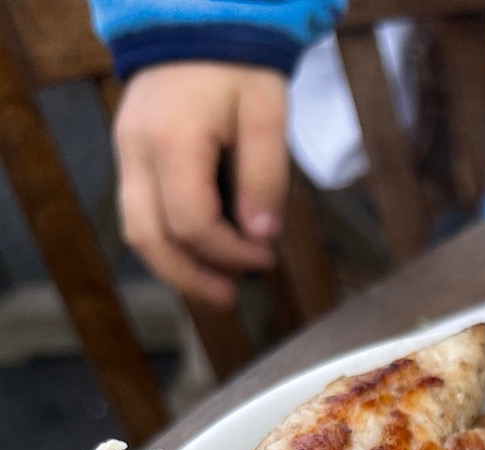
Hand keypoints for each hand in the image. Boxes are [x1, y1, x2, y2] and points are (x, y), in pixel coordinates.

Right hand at [113, 63, 288, 308]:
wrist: (194, 24)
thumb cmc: (237, 67)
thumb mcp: (267, 115)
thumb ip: (266, 177)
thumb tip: (262, 235)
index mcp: (172, 142)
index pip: (192, 223)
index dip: (229, 253)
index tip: (265, 256)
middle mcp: (137, 153)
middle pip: (149, 239)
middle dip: (192, 278)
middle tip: (232, 296)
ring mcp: (126, 154)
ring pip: (137, 231)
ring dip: (176, 268)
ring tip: (218, 286)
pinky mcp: (130, 157)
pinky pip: (139, 213)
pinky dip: (169, 242)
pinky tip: (202, 254)